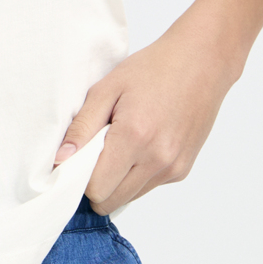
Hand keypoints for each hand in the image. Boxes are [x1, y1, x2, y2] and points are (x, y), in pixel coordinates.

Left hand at [53, 16, 240, 212]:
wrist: (202, 62)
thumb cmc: (153, 69)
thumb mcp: (107, 88)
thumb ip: (82, 127)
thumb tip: (61, 160)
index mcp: (134, 137)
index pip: (96, 189)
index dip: (80, 177)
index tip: (78, 157)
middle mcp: (157, 160)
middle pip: (111, 201)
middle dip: (97, 183)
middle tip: (97, 150)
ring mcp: (173, 168)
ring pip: (130, 197)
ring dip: (118, 180)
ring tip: (121, 143)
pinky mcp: (183, 170)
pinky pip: (148, 186)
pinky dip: (138, 173)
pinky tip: (142, 143)